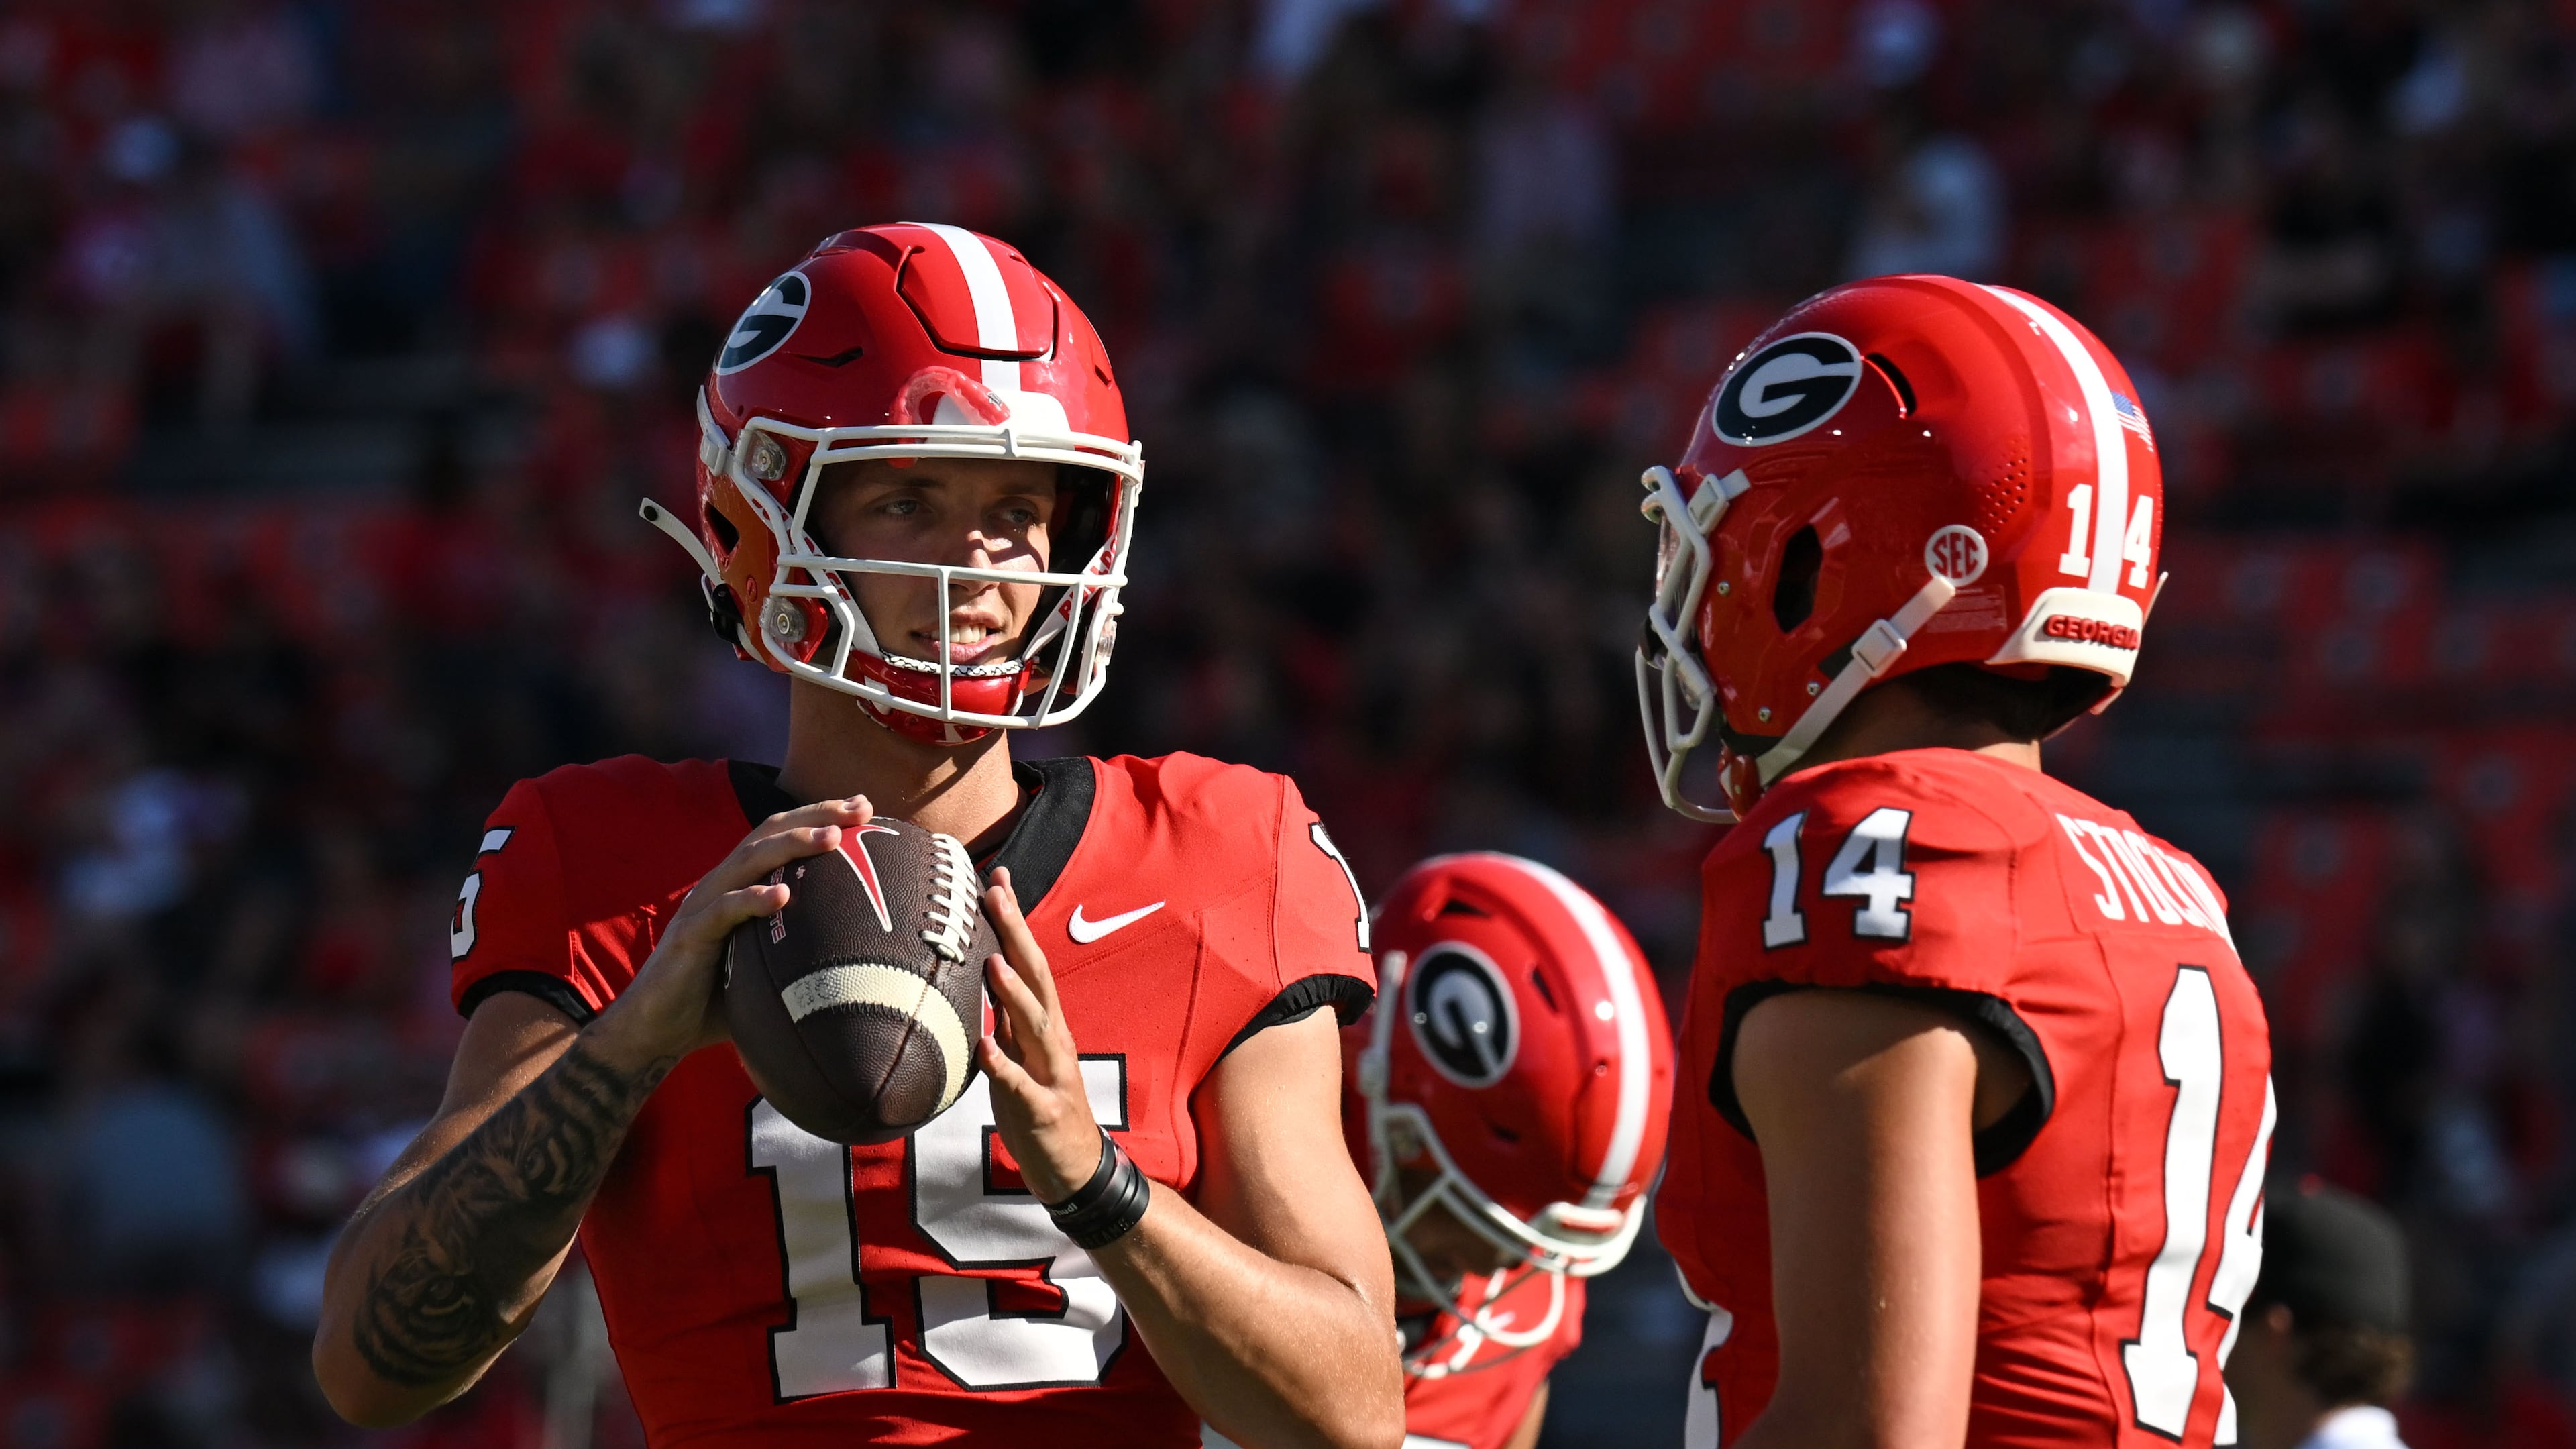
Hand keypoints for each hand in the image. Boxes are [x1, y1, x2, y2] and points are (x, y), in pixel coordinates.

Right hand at [593, 797, 873, 1066]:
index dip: (820, 817)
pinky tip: (783, 896)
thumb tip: (865, 957)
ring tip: (831, 837)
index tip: (866, 809)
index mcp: (740, 886)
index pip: (781, 836)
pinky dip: (752, 899)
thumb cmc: (718, 1000)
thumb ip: (802, 949)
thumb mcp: (769, 965)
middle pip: (768, 834)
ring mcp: (702, 907)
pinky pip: (722, 911)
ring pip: (747, 861)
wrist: (656, 1031)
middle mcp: (721, 886)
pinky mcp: (688, 936)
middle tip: (861, 809)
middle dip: (816, 816)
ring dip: (791, 845)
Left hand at [978, 868, 1108, 1203]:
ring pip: (1034, 1025)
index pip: (1029, 960)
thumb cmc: (1039, 1107)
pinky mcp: (1041, 1109)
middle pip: (1036, 977)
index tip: (996, 878)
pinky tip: (985, 1046)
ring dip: (1013, 993)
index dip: (1014, 920)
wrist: (1073, 1168)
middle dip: (1016, 935)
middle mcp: (1052, 1039)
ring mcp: (1050, 1073)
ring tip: (992, 963)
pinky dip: (1003, 1064)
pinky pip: (1019, 1084)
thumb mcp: (1021, 1054)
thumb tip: (982, 970)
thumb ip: (1006, 1016)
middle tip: (994, 894)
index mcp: (1045, 1023)